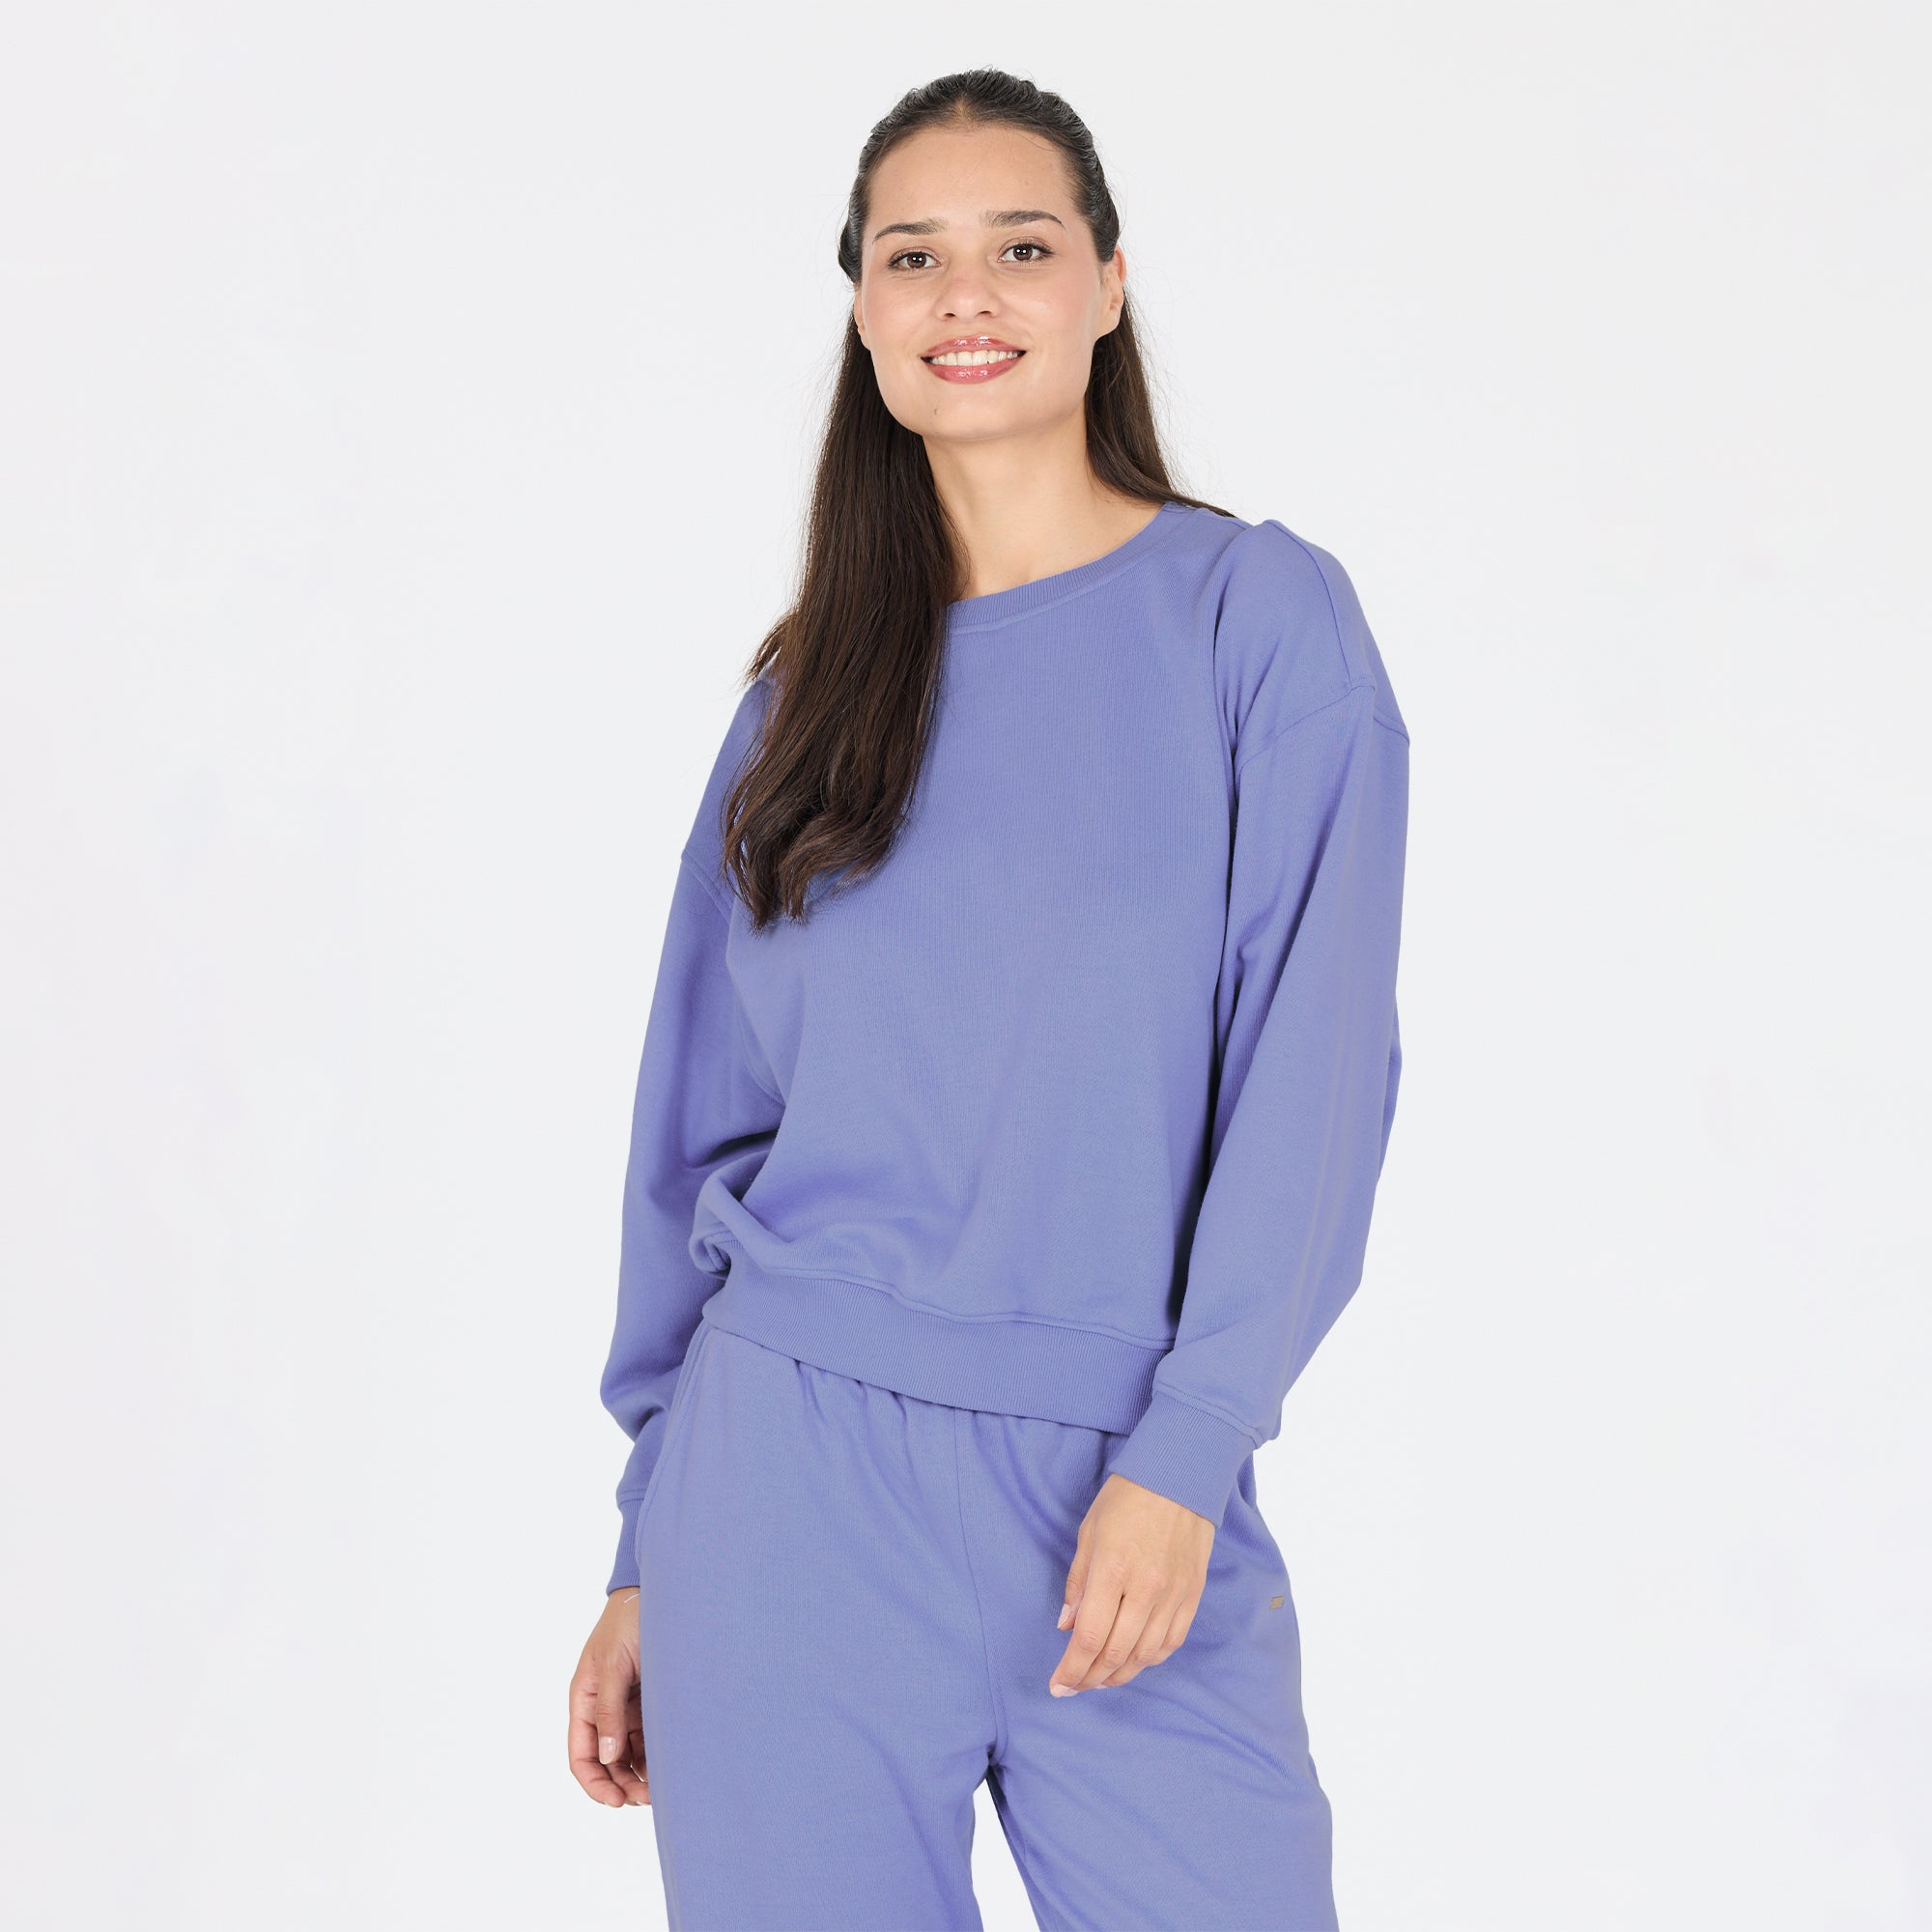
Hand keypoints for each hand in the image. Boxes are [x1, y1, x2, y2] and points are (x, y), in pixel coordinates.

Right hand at [568, 1588, 650, 1807]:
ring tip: (660, 1789)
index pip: (580, 1755)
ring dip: (639, 1774)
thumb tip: (608, 1755)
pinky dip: (654, 1755)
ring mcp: (625, 1706)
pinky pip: (647, 1737)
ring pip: (628, 1754)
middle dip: (622, 1784)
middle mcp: (602, 1708)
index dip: (595, 1783)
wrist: (656, 1594)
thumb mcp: (614, 1664)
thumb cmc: (628, 1623)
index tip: (615, 1801)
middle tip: (647, 1799)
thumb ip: (609, 1710)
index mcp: (584, 1699)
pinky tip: (669, 1766)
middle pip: (606, 1761)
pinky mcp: (648, 1700)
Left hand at [1048, 1473, 1214, 1694]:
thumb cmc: (1128, 1498)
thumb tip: (1067, 1626)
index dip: (1071, 1669)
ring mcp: (1173, 1594)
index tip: (1057, 1685)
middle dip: (1090, 1678)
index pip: (1089, 1638)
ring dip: (1119, 1675)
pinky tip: (1134, 1661)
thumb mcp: (1089, 1532)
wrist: (1181, 1475)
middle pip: (1116, 1654)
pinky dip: (1150, 1659)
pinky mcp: (1192, 1594)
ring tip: (1100, 1680)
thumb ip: (1078, 1583)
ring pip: (1145, 1655)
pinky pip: (1171, 1642)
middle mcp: (1145, 1589)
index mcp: (1113, 1570)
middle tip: (1074, 1686)